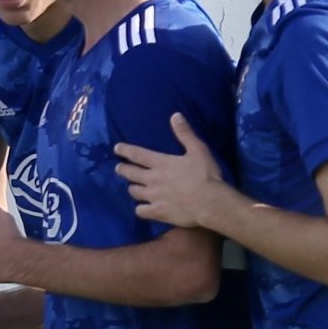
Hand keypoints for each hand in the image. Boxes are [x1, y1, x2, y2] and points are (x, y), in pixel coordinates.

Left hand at [115, 112, 228, 228]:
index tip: (116, 148)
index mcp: (161, 163)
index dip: (125, 150)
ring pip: (134, 192)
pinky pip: (140, 211)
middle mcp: (153, 179)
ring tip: (134, 187)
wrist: (210, 202)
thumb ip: (185, 133)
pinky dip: (140, 209)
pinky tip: (143, 208)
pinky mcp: (157, 212)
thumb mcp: (198, 150)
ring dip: (133, 188)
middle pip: (131, 174)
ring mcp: (153, 197)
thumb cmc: (206, 175)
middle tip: (119, 168)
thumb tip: (175, 115)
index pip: (137, 154)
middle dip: (122, 170)